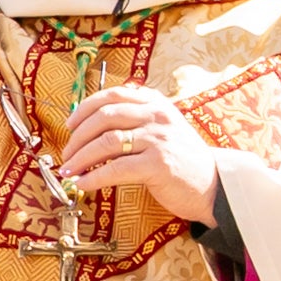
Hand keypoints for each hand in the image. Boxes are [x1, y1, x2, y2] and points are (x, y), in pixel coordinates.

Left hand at [60, 82, 221, 225]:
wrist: (215, 185)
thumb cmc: (184, 160)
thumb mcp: (164, 128)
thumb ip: (138, 119)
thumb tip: (93, 126)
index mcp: (156, 103)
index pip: (113, 95)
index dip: (85, 108)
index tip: (70, 124)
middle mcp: (157, 116)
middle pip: (104, 116)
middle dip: (78, 136)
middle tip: (66, 154)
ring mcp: (158, 139)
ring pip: (106, 141)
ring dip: (80, 157)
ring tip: (69, 171)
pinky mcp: (158, 164)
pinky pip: (116, 169)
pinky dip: (94, 176)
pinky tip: (83, 183)